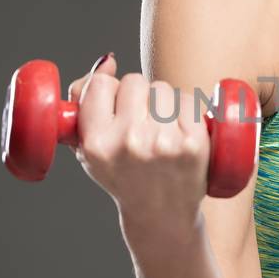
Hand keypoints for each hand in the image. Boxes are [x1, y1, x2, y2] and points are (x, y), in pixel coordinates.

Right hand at [65, 53, 210, 230]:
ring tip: (161, 130)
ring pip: (163, 89)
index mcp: (97, 144)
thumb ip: (84, 103)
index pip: (101, 85)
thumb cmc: (123, 176)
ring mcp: (164, 143)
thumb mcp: (89, 150)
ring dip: (163, 102)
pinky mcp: (194, 143)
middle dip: (139, 96)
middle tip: (142, 122)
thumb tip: (108, 62)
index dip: (109, 91)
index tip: (115, 106)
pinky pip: (189, 100)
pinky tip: (180, 130)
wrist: (161, 215)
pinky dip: (186, 109)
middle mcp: (129, 142)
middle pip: (135, 81)